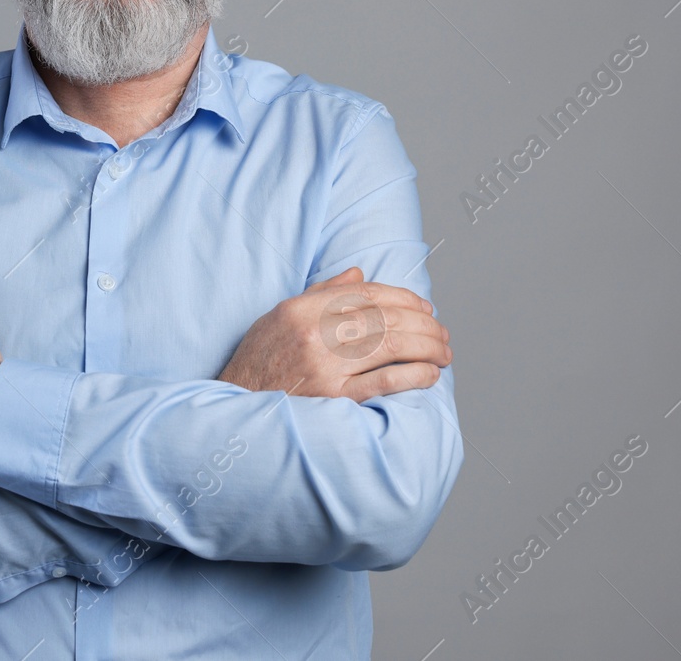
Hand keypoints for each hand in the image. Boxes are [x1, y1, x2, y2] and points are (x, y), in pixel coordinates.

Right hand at [217, 267, 451, 402]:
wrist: (236, 407)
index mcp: (303, 309)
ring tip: (444, 353)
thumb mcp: (281, 316)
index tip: (425, 307)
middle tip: (442, 333)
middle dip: (423, 324)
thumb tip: (359, 275)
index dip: (404, 297)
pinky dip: (413, 375)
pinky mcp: (333, 398)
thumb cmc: (261, 360)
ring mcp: (324, 366)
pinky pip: (383, 382)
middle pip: (385, 318)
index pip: (367, 293)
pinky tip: (430, 374)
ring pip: (391, 346)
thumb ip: (322, 294)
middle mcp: (314, 333)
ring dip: (426, 347)